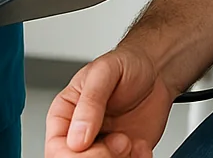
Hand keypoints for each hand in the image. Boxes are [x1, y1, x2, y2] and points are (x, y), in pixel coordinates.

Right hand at [46, 46, 173, 156]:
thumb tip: (76, 138)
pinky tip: (141, 145)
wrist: (156, 70)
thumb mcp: (105, 72)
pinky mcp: (124, 153)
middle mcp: (82, 135)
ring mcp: (103, 146)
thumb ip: (90, 102)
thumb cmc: (127, 64)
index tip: (93, 145)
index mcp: (66, 115)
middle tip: (120, 142)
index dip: (74, 155)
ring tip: (129, 141)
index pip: (56, 149)